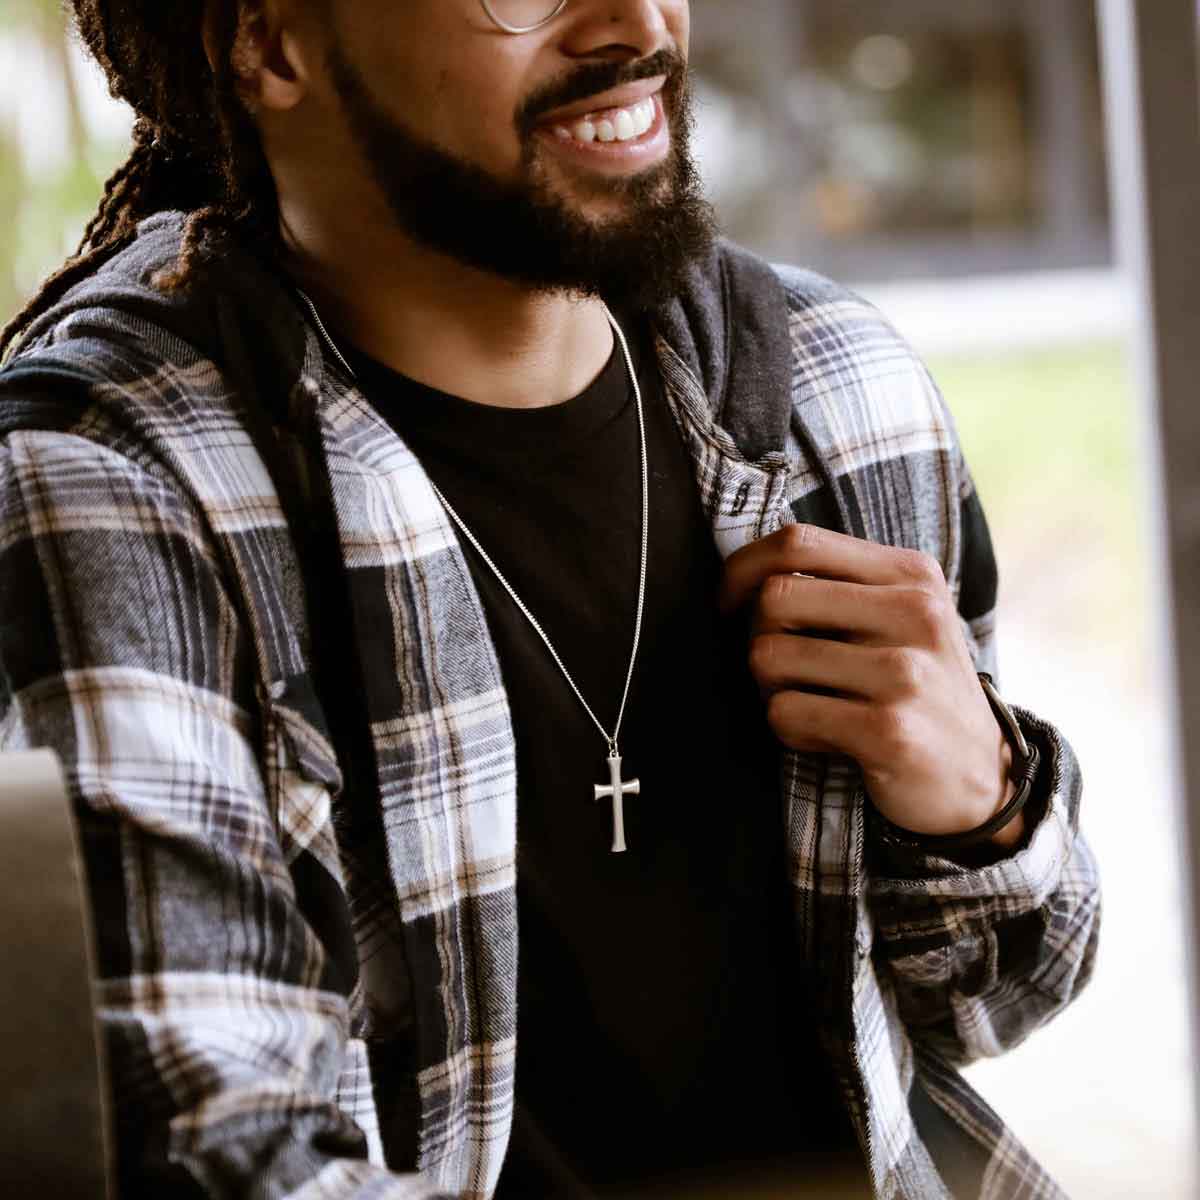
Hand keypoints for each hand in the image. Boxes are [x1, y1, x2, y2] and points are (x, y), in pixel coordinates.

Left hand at [721, 524, 1021, 846]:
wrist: (983, 778)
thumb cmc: (917, 689)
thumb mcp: (901, 618)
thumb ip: (839, 584)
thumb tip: (746, 571)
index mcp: (911, 574)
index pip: (798, 543)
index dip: (743, 569)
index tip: (731, 604)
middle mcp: (915, 613)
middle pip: (774, 598)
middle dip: (756, 638)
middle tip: (782, 671)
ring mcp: (905, 673)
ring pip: (768, 657)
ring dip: (771, 689)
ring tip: (812, 705)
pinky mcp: (889, 731)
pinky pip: (784, 713)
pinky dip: (789, 730)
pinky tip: (826, 737)